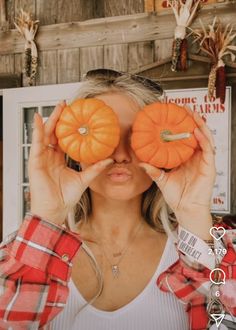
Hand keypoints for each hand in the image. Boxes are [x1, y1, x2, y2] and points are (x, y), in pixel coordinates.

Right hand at [28, 101, 112, 224]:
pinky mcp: (35, 161)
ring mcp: (42, 158)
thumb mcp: (84, 179)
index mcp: (59, 160)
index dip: (69, 127)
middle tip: (67, 105)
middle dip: (60, 118)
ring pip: (45, 134)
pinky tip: (39, 119)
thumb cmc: (66, 197)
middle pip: (54, 133)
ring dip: (51, 120)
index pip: (63, 139)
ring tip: (58, 107)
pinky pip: (36, 143)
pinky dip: (37, 130)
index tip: (76, 116)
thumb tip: (109, 160)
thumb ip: (95, 168)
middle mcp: (50, 157)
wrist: (56, 210)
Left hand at [139, 111, 215, 233]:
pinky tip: (196, 131)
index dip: (182, 126)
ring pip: (205, 138)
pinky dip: (203, 139)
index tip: (174, 115)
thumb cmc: (176, 196)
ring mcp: (204, 161)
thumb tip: (140, 162)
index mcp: (186, 159)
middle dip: (192, 120)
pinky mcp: (209, 167)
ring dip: (200, 125)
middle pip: (197, 134)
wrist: (185, 209)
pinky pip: (208, 150)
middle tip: (185, 107)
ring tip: (193, 114)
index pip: (186, 138)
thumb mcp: (161, 180)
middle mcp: (196, 157)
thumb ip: (153, 170)